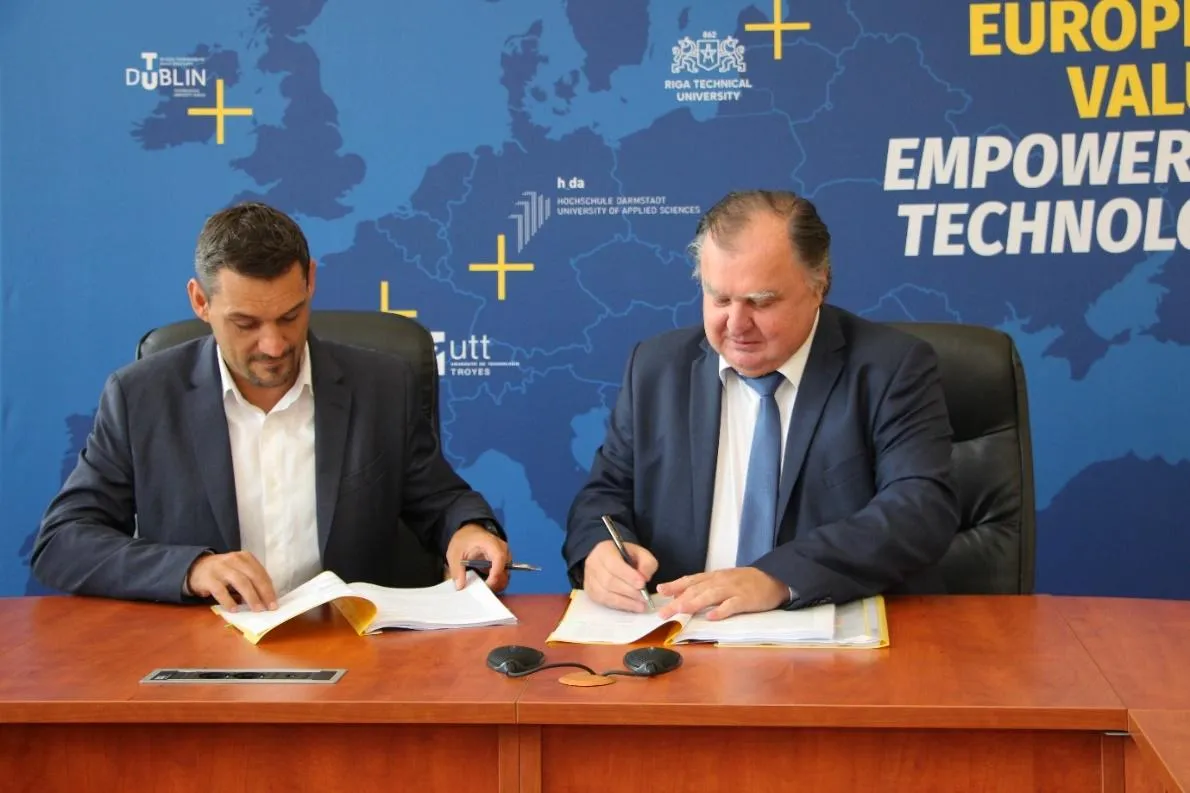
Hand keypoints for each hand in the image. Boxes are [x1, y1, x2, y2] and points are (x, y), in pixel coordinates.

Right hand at [187, 551, 277, 611]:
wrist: (196, 568)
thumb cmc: (223, 572)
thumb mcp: (238, 570)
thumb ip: (251, 580)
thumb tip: (266, 599)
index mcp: (245, 557)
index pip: (261, 573)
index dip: (269, 588)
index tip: (275, 602)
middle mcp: (234, 560)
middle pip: (253, 576)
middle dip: (264, 593)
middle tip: (269, 608)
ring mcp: (221, 568)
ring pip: (240, 582)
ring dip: (251, 597)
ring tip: (257, 609)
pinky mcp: (209, 578)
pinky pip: (220, 590)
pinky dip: (229, 600)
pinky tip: (234, 609)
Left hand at [447, 523, 510, 591]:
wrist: (470, 534)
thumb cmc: (465, 540)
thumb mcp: (455, 553)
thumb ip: (457, 570)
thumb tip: (460, 586)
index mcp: (492, 544)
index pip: (499, 560)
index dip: (494, 576)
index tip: (485, 586)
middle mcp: (503, 551)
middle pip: (504, 572)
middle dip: (493, 584)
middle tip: (479, 590)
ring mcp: (504, 559)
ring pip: (504, 578)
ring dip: (493, 586)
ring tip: (479, 588)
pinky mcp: (502, 566)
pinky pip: (502, 579)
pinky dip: (494, 584)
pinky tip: (482, 585)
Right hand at [583, 539, 657, 612]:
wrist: (609, 559)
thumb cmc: (626, 556)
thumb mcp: (640, 553)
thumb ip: (646, 563)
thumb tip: (645, 577)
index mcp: (604, 550)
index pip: (613, 564)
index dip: (628, 575)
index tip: (642, 584)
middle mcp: (593, 564)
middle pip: (609, 581)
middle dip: (629, 591)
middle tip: (644, 597)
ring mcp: (590, 579)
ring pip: (605, 594)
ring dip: (625, 601)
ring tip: (640, 605)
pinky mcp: (591, 592)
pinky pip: (603, 601)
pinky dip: (619, 605)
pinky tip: (631, 606)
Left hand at [655, 567, 787, 619]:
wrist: (773, 578)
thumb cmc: (745, 582)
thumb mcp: (722, 580)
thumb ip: (704, 587)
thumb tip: (680, 595)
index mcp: (714, 577)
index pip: (691, 580)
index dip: (675, 585)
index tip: (660, 591)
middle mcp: (720, 581)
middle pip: (696, 590)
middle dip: (678, 601)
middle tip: (663, 613)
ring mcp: (733, 590)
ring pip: (710, 595)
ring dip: (694, 603)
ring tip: (681, 610)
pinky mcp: (746, 599)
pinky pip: (732, 605)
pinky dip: (721, 611)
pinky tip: (712, 617)